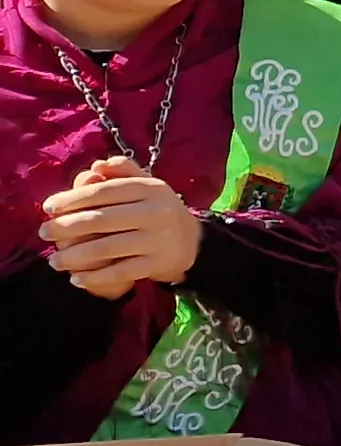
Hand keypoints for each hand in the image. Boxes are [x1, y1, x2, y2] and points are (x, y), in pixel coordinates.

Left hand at [39, 156, 200, 298]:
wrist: (193, 241)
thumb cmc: (157, 208)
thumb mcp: (145, 185)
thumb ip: (122, 171)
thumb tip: (96, 167)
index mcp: (149, 188)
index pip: (103, 192)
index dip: (72, 199)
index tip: (47, 207)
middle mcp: (155, 212)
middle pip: (101, 220)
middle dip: (66, 228)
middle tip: (43, 233)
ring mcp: (157, 239)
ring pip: (106, 248)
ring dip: (74, 256)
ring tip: (54, 261)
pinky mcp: (158, 263)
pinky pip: (120, 272)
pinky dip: (95, 277)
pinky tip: (76, 279)